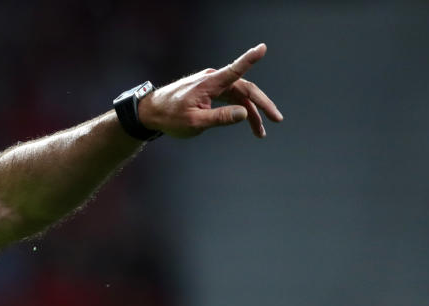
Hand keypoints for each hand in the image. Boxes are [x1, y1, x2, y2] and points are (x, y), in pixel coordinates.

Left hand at [140, 43, 282, 138]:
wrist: (151, 112)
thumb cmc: (170, 117)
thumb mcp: (195, 123)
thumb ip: (219, 118)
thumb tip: (244, 113)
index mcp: (209, 84)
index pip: (234, 70)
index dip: (249, 59)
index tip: (262, 48)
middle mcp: (213, 80)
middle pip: (245, 88)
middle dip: (262, 105)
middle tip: (276, 119)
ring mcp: (212, 85)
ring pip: (239, 96)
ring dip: (252, 112)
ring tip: (260, 133)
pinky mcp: (210, 91)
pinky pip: (231, 98)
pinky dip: (240, 110)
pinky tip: (248, 122)